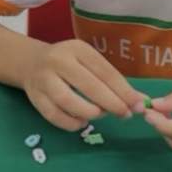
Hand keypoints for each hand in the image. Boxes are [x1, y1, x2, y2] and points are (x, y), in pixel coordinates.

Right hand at [23, 39, 145, 130]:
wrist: (31, 62)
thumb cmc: (69, 64)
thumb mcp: (89, 63)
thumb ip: (113, 82)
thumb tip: (141, 102)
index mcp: (77, 49)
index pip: (104, 71)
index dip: (123, 90)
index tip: (138, 104)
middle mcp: (58, 61)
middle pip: (88, 85)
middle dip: (111, 103)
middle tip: (125, 114)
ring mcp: (43, 78)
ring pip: (67, 100)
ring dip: (89, 112)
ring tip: (100, 115)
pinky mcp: (34, 96)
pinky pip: (54, 115)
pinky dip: (71, 123)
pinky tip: (82, 122)